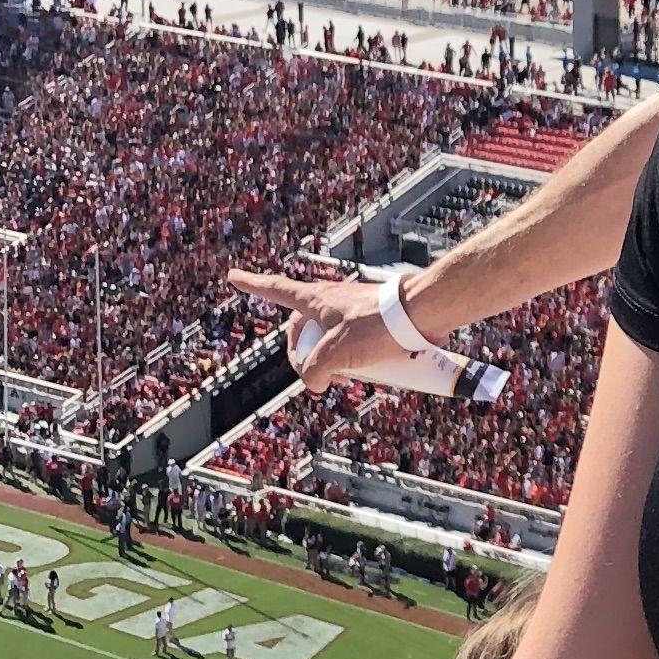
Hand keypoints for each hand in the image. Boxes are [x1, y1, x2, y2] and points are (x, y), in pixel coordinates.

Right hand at [224, 267, 422, 384]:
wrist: (424, 312)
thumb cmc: (381, 324)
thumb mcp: (335, 353)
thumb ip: (314, 370)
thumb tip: (314, 381)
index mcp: (315, 300)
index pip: (276, 290)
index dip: (253, 285)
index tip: (234, 276)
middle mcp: (331, 301)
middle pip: (304, 332)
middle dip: (306, 355)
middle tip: (317, 374)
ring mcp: (353, 311)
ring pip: (332, 342)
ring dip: (337, 362)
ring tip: (354, 373)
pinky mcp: (374, 322)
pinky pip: (357, 346)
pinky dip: (360, 361)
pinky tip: (374, 370)